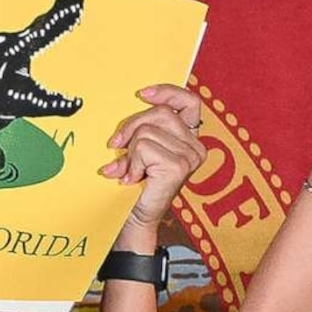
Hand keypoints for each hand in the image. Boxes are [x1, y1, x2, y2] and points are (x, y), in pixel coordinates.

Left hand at [99, 83, 203, 238]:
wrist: (134, 219)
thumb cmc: (136, 186)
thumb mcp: (139, 151)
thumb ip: (141, 131)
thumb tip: (127, 119)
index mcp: (189, 138)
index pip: (189, 102)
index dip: (167, 92)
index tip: (142, 94)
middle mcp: (195, 146)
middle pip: (161, 113)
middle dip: (132, 127)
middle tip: (117, 146)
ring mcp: (190, 156)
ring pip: (148, 131)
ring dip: (130, 152)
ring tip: (129, 170)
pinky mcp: (179, 166)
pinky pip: (144, 148)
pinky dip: (132, 163)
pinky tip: (133, 178)